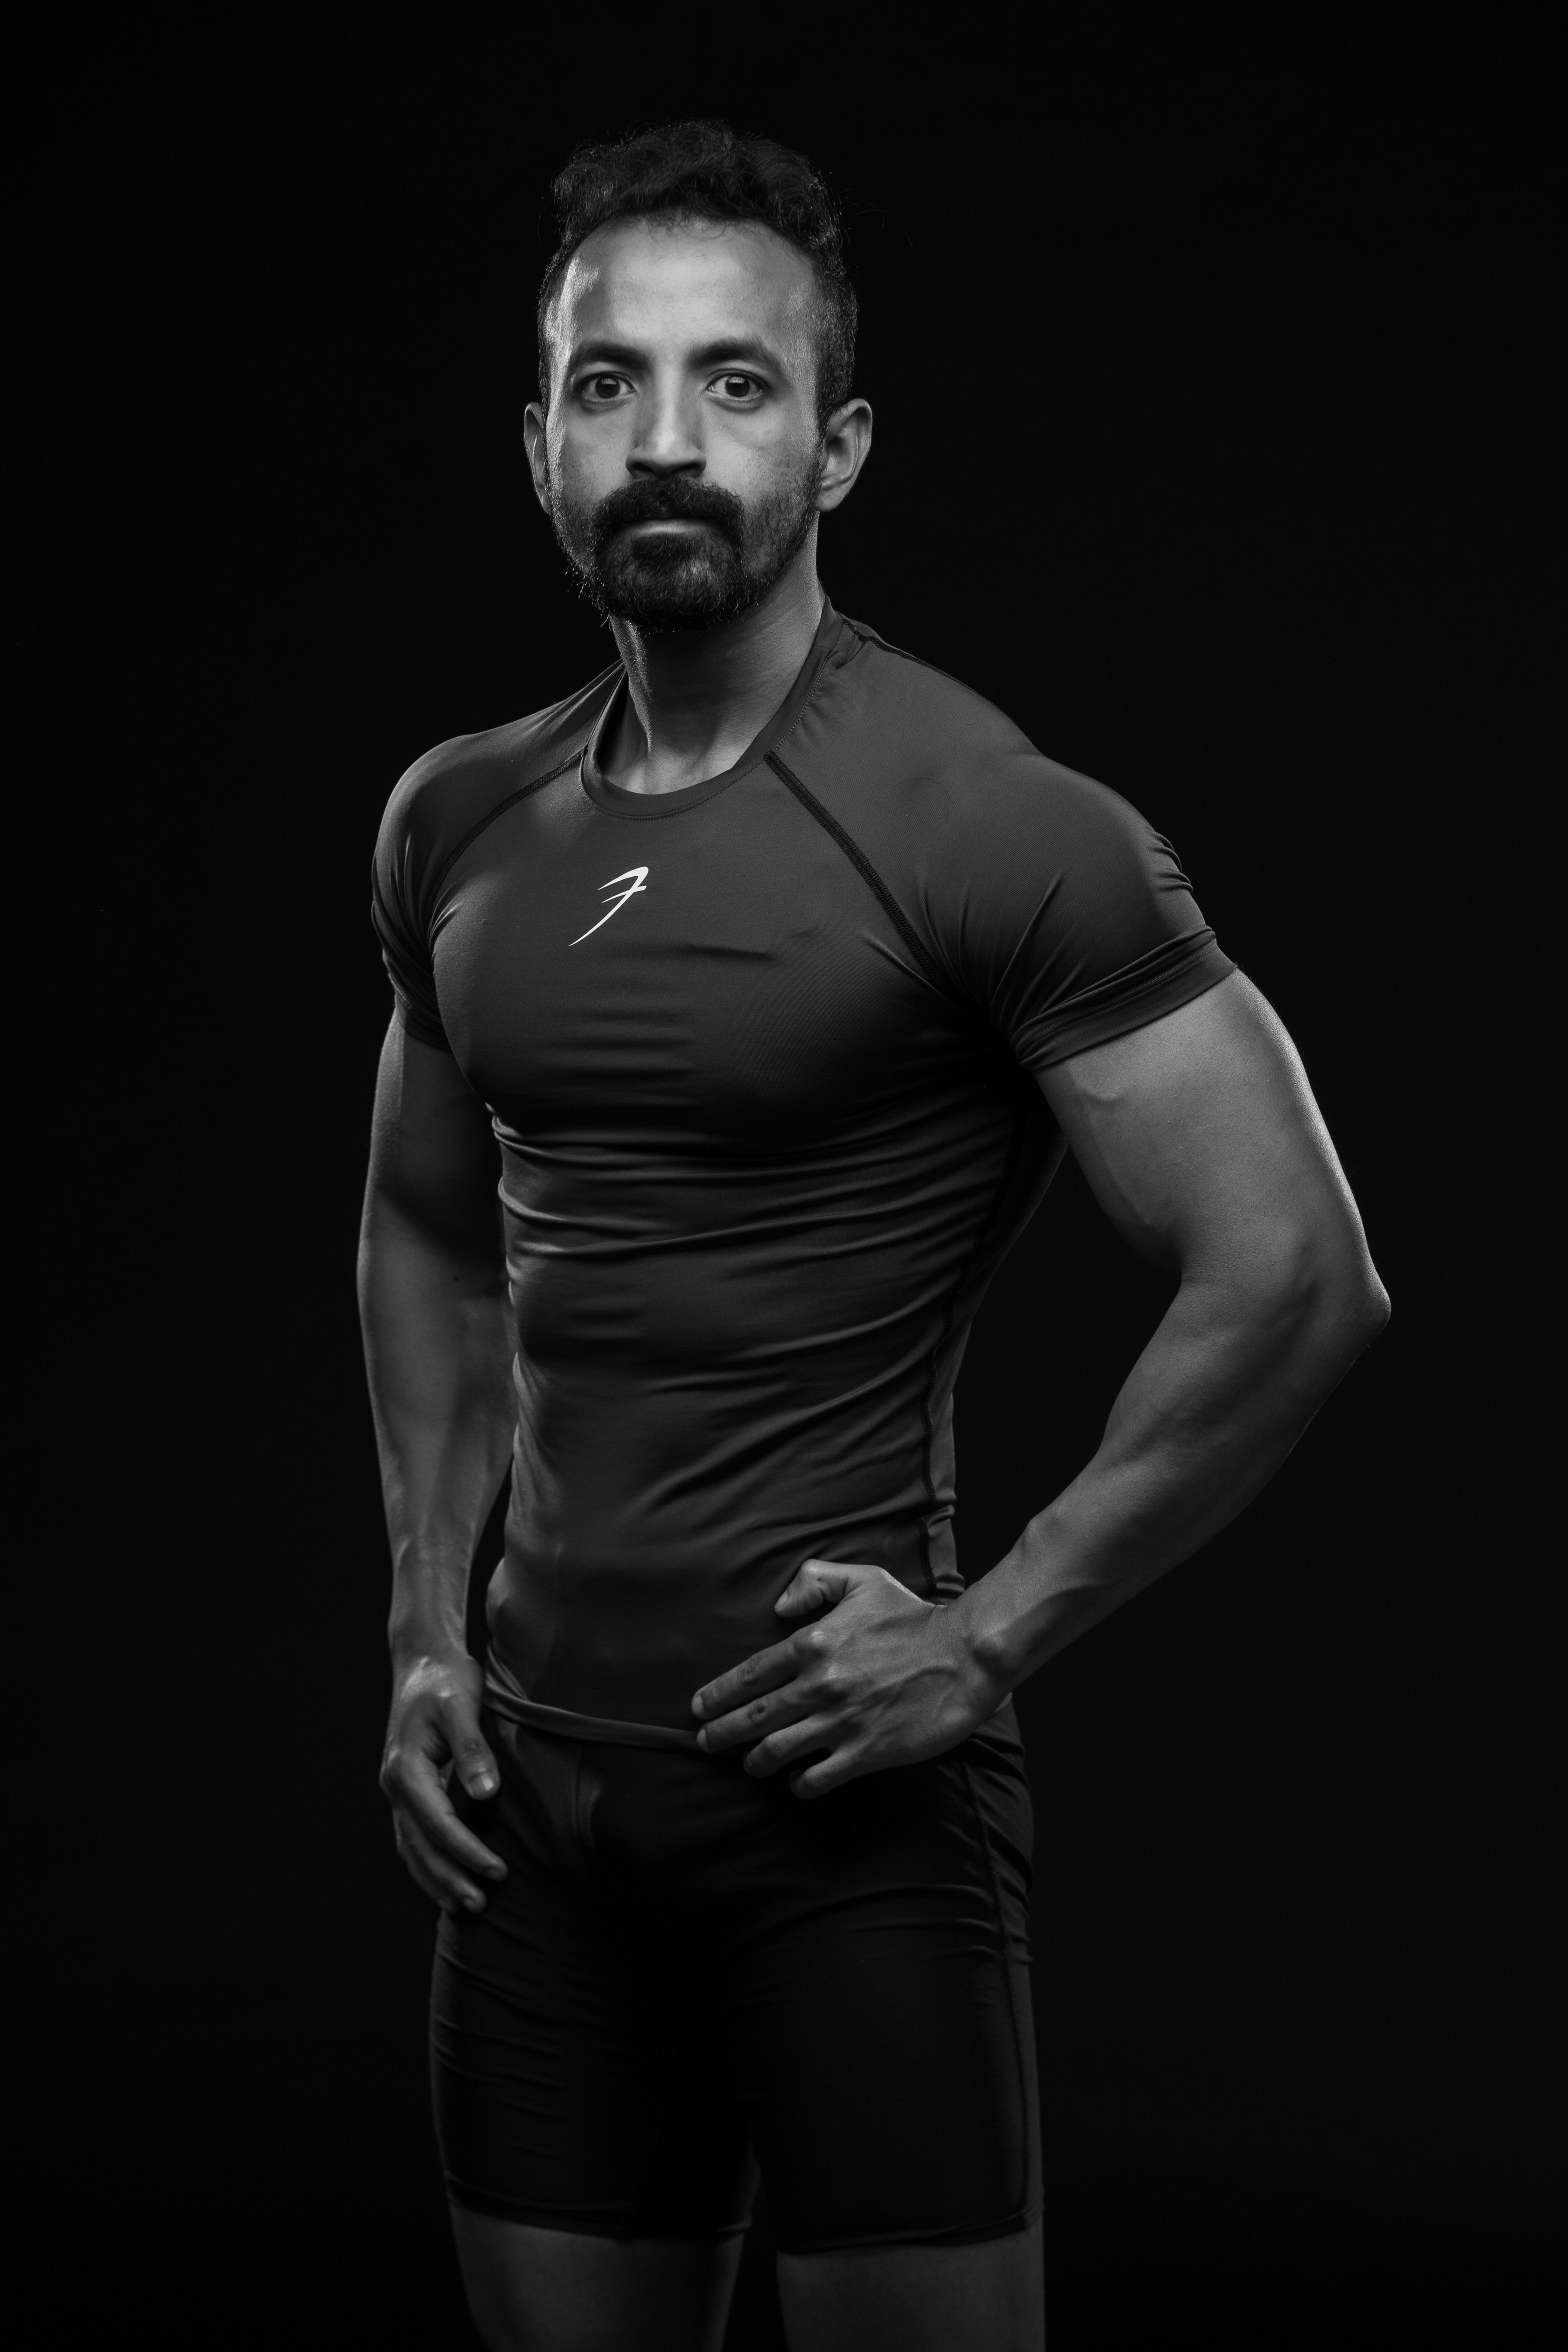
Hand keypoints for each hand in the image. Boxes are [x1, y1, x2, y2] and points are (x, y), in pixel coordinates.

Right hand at [380, 1650, 506, 1914]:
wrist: (423, 1659)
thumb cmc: (446, 1680)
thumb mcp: (461, 1707)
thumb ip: (473, 1751)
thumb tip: (486, 1795)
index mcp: (406, 1767)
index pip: (439, 1823)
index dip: (467, 1852)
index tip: (496, 1872)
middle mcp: (395, 1783)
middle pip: (420, 1845)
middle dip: (449, 1878)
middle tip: (481, 1905)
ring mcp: (396, 1788)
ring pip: (411, 1846)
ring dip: (436, 1878)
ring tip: (465, 1907)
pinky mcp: (406, 1788)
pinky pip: (412, 1835)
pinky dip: (426, 1862)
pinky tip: (445, 1879)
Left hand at [691, 1559, 1004, 1797]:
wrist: (964, 1657)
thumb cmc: (914, 1618)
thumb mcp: (863, 1581)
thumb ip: (815, 1581)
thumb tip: (780, 1604)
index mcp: (813, 1645)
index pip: (748, 1675)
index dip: (717, 1695)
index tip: (698, 1707)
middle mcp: (819, 1686)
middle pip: (753, 1717)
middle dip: (721, 1733)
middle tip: (705, 1742)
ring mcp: (840, 1722)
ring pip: (777, 1751)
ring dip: (755, 1761)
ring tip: (749, 1765)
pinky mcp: (864, 1752)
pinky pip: (817, 1777)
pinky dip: (800, 1784)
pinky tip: (797, 1782)